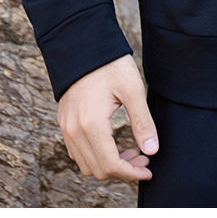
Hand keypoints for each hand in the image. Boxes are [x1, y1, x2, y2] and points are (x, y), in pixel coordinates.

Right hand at [57, 54, 158, 181]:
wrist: (83, 44)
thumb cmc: (110, 64)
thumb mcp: (132, 89)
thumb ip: (142, 122)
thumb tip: (152, 151)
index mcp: (91, 124)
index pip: (110, 165)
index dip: (131, 173)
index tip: (149, 170)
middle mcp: (73, 130)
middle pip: (97, 170)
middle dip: (123, 170)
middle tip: (144, 158)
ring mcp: (66, 127)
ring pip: (86, 164)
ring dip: (109, 165)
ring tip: (132, 151)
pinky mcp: (64, 122)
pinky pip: (77, 152)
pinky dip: (96, 155)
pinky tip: (114, 144)